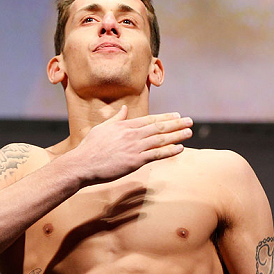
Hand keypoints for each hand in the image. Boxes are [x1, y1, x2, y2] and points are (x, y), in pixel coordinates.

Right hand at [68, 105, 192, 185]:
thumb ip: (116, 118)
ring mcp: (134, 148)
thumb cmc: (90, 147)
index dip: (165, 117)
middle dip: (176, 123)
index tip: (177, 115)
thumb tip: (124, 109)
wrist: (83, 164)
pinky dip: (169, 151)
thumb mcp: (102, 128)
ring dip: (177, 135)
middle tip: (190, 121)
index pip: (150, 119)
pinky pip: (156, 155)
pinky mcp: (135, 161)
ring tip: (189, 132)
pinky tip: (180, 148)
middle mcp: (132, 134)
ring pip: (161, 140)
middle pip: (159, 127)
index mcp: (125, 126)